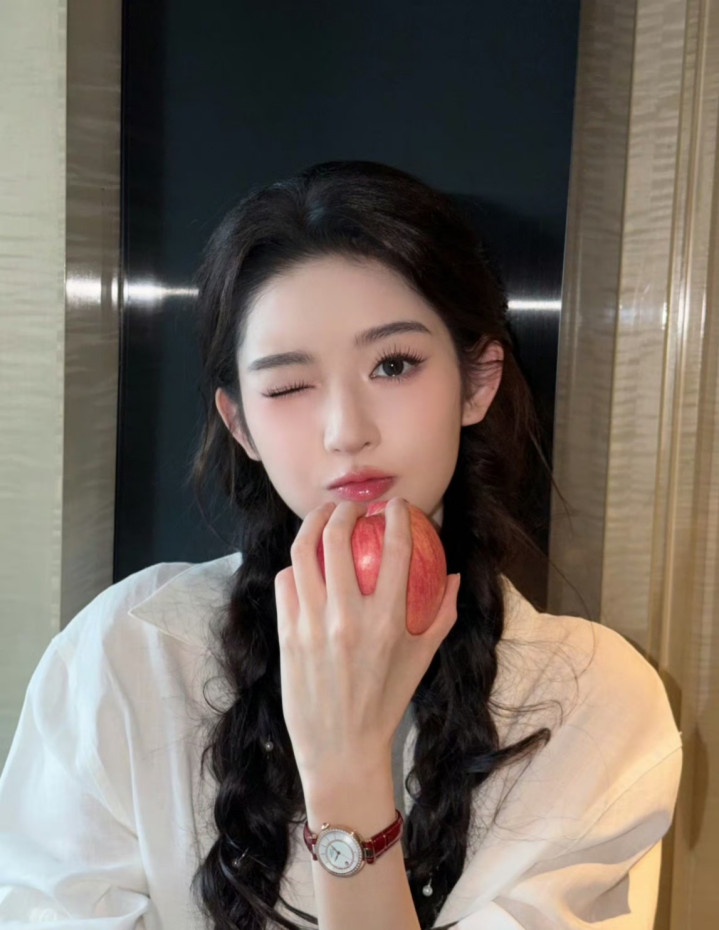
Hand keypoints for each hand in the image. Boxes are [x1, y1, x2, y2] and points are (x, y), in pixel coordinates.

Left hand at [273, 498, 460, 785]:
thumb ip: (443, 615)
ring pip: (302, 553)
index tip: (396, 505)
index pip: (394, 550)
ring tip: (322, 518)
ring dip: (312, 524)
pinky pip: (286, 583)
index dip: (396, 516)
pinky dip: (295, 566)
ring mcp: (311, 625)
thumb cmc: (386, 702)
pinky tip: (304, 564)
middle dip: (345, 510)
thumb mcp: (423, 660)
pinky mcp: (287, 634)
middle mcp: (347, 618)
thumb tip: (453, 576)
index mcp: (387, 621)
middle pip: (337, 539)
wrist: (340, 747)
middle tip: (353, 507)